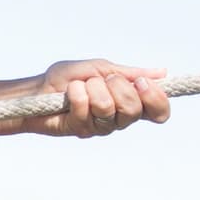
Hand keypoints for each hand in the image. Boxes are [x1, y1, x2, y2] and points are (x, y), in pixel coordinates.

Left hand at [33, 58, 169, 136]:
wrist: (37, 88)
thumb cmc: (69, 78)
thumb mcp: (100, 68)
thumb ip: (129, 73)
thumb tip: (162, 72)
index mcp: (130, 102)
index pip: (158, 112)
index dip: (155, 99)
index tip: (141, 83)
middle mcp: (119, 118)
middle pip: (134, 110)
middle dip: (116, 87)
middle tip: (101, 80)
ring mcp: (101, 127)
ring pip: (108, 108)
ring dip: (92, 88)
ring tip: (80, 86)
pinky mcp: (81, 130)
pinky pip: (85, 110)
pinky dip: (76, 94)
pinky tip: (69, 94)